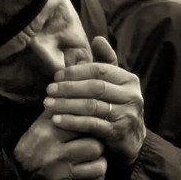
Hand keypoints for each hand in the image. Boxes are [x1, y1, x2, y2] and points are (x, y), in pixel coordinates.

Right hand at [13, 109, 106, 179]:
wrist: (19, 171)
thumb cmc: (37, 140)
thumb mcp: (44, 120)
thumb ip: (62, 105)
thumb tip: (82, 85)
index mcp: (49, 133)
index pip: (83, 124)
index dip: (92, 121)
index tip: (94, 121)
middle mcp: (54, 155)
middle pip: (95, 146)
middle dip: (97, 142)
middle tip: (93, 139)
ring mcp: (62, 174)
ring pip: (100, 165)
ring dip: (100, 159)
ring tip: (91, 154)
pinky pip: (97, 179)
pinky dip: (97, 172)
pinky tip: (89, 165)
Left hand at [44, 37, 145, 167]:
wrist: (131, 141)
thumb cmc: (117, 107)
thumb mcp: (114, 85)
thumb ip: (105, 63)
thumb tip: (98, 38)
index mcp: (129, 80)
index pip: (100, 70)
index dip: (76, 71)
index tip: (57, 75)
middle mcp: (132, 96)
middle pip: (95, 87)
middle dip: (69, 88)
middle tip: (49, 90)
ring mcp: (127, 115)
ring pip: (92, 106)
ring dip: (66, 105)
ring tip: (48, 105)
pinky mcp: (118, 133)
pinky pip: (91, 124)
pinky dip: (72, 121)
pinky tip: (57, 120)